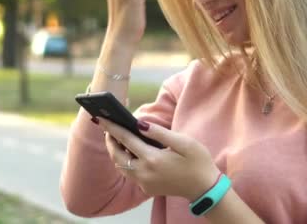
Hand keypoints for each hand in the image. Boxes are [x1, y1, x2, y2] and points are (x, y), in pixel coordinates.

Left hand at [98, 118, 220, 201]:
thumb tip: (140, 123)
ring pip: (121, 166)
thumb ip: (160, 133)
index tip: (101, 118)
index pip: (125, 140)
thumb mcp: (184, 142)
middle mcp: (144, 173)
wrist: (204, 188)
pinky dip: (125, 161)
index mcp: (152, 159)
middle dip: (110, 141)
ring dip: (116, 152)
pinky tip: (131, 152)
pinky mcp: (147, 188)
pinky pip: (130, 173)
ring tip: (116, 138)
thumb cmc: (197, 161)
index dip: (112, 127)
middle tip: (108, 127)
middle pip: (117, 155)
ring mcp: (144, 182)